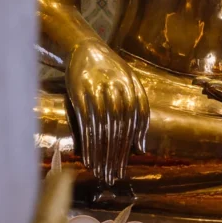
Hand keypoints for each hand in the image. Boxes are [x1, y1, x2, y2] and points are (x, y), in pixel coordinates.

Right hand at [65, 40, 149, 183]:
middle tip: (116, 174)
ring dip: (104, 155)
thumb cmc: (108, 68)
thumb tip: (141, 147)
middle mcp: (117, 88)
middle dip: (119, 154)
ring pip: (104, 129)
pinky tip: (89, 160)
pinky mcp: (80, 95)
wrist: (83, 47)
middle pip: (121, 127)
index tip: (134, 157)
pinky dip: (89, 145)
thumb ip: (137, 110)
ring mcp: (98, 91)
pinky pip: (87, 125)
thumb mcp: (128, 80)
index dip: (137, 137)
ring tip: (103, 173)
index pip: (139, 116)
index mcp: (132, 84)